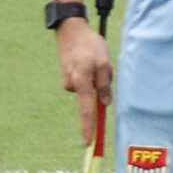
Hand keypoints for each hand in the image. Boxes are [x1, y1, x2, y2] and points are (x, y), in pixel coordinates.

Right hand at [56, 19, 111, 144]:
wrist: (70, 30)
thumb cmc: (90, 45)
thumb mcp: (104, 63)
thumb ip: (104, 85)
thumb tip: (104, 104)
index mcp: (81, 83)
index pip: (86, 111)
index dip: (89, 127)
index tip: (88, 142)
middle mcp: (72, 85)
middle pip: (92, 98)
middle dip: (102, 89)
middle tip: (104, 66)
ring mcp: (68, 81)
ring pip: (90, 88)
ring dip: (98, 78)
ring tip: (97, 59)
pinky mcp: (68, 76)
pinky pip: (85, 81)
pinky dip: (92, 73)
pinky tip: (91, 59)